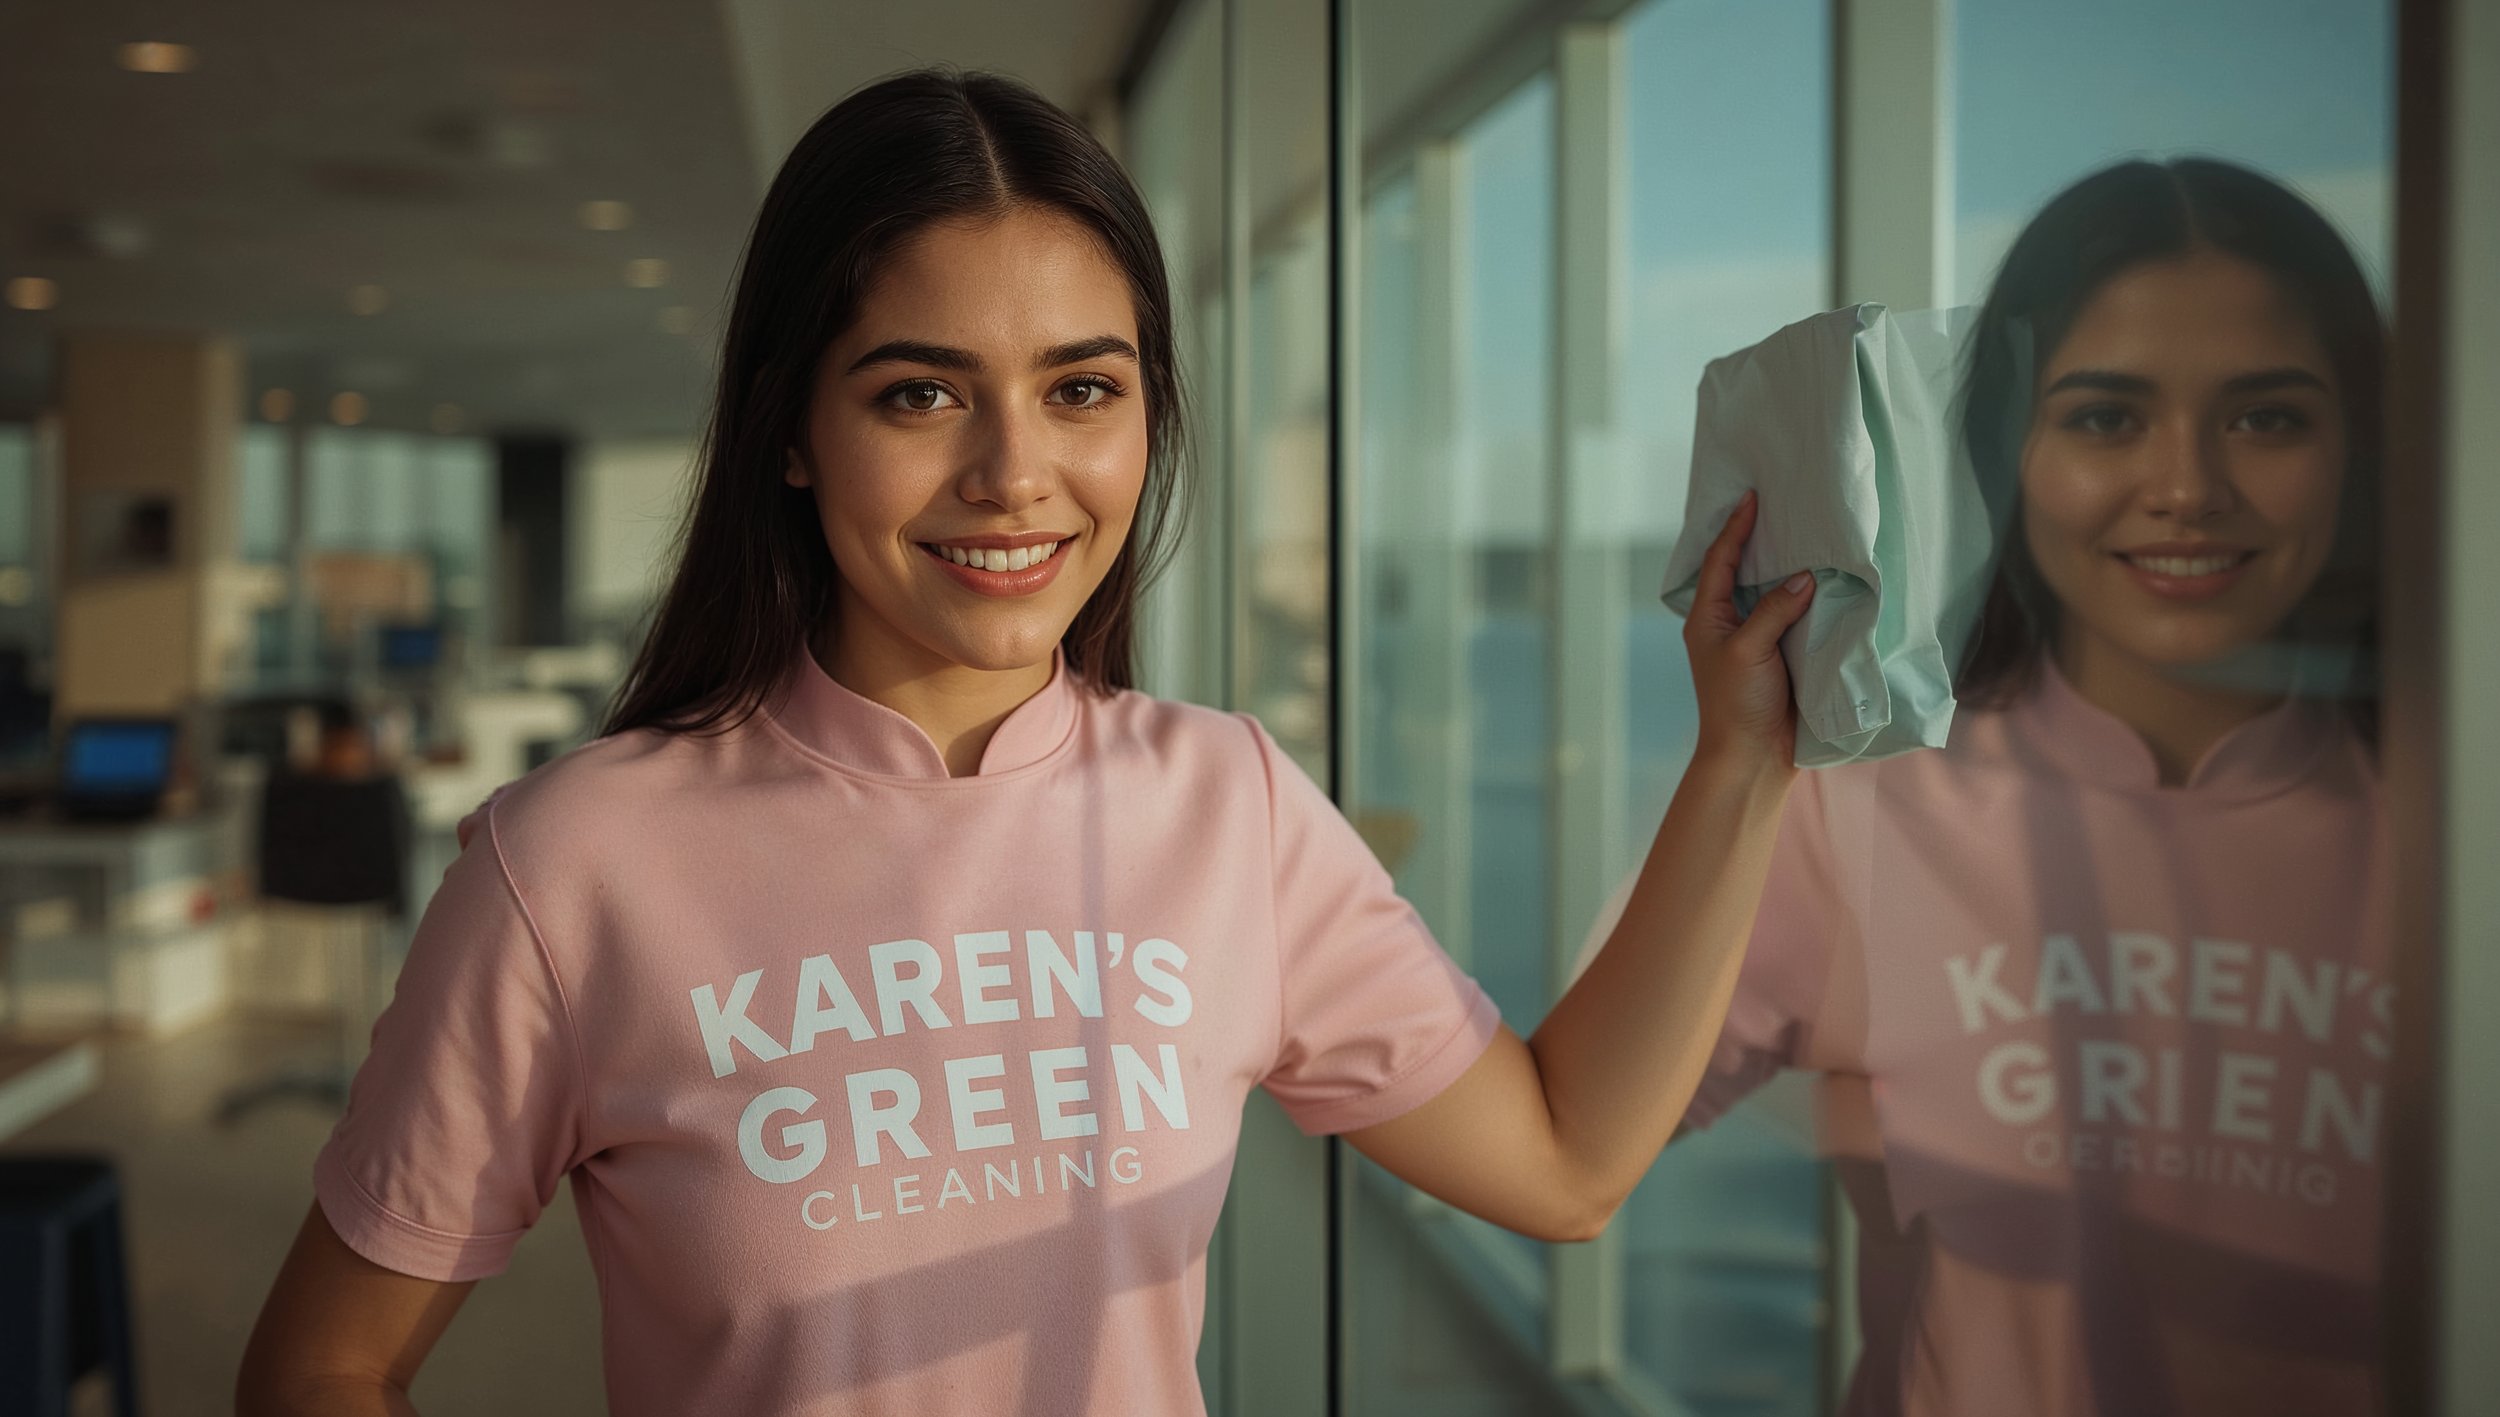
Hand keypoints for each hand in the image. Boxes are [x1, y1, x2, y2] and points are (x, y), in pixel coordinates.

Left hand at [1682, 490, 1814, 771]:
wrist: (1752, 758)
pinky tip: (1822, 580)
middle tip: (1778, 505)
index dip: (1734, 528)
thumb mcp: (1749, 650)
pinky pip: (1791, 616)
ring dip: (1783, 567)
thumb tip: (1805, 576)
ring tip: (1803, 534)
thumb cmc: (1737, 704)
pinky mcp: (1779, 656)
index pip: (1718, 561)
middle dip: (1757, 540)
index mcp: (1707, 618)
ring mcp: (1753, 640)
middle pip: (1741, 571)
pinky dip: (1803, 596)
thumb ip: (1774, 610)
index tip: (1751, 497)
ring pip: (1768, 592)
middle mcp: (1727, 624)